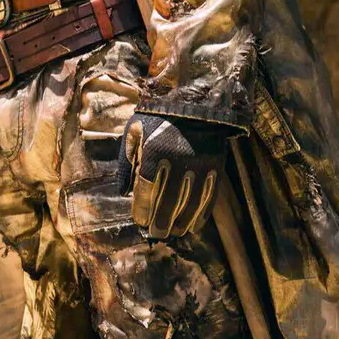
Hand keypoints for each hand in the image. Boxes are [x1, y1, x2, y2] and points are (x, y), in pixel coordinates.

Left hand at [126, 114, 234, 238]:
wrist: (193, 104)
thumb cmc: (156, 119)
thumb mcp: (133, 134)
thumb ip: (127, 163)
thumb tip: (123, 192)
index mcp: (154, 153)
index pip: (148, 189)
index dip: (143, 209)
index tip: (140, 221)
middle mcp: (178, 162)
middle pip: (169, 200)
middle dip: (162, 220)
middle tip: (157, 234)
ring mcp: (199, 166)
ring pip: (191, 202)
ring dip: (182, 221)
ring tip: (175, 232)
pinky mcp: (215, 167)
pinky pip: (209, 196)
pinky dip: (202, 213)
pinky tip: (194, 224)